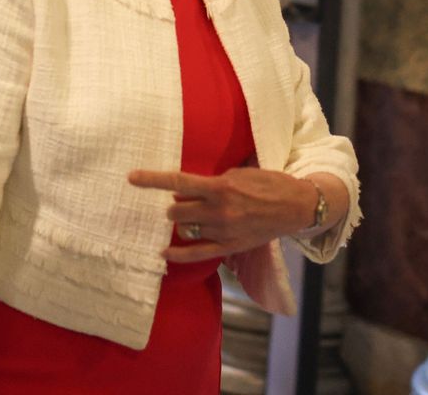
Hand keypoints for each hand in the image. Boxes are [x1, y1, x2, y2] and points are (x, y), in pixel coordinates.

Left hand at [126, 167, 314, 263]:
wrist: (296, 206)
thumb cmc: (268, 184)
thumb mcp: (239, 173)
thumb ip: (211, 182)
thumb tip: (185, 189)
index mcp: (221, 187)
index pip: (178, 182)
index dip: (152, 179)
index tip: (131, 177)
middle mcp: (219, 210)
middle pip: (176, 209)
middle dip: (173, 204)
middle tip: (179, 200)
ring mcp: (224, 231)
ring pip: (185, 229)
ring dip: (180, 221)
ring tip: (185, 216)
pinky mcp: (230, 247)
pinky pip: (196, 253)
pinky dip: (177, 253)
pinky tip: (163, 253)